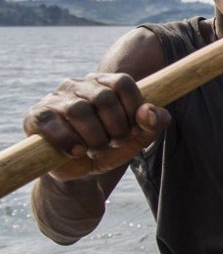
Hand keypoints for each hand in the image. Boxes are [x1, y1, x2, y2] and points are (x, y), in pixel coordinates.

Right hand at [24, 73, 169, 180]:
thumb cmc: (111, 146)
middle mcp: (78, 85)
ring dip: (94, 138)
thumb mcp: (139, 137)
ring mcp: (55, 99)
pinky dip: (69, 141)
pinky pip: (52, 123)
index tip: (133, 128)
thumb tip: (148, 111)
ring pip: (79, 111)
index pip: (123, 82)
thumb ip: (154, 122)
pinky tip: (77, 151)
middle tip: (114, 142)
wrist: (82, 171)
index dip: (132, 108)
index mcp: (104, 83)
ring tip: (95, 149)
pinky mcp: (37, 116)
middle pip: (103, 98)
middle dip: (116, 128)